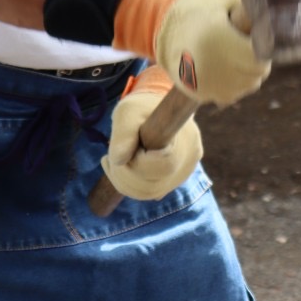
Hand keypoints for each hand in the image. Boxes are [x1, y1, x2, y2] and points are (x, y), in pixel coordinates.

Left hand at [101, 70, 202, 202]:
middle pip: (153, 185)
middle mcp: (190, 160)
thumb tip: (118, 161)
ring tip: (114, 161)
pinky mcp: (174, 179)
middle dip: (124, 174)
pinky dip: (132, 184)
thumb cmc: (142, 107)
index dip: (137, 162)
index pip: (161, 167)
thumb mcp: (127, 112)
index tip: (125, 146)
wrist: (155, 108)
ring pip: (150, 192)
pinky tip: (123, 166)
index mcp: (185, 139)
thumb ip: (123, 134)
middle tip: (110, 157)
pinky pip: (151, 191)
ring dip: (125, 181)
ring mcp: (184, 172)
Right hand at [154, 0, 270, 105]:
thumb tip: (282, 9)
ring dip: (248, 70)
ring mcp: (205, 84)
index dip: (264, 46)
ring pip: (248, 84)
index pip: (260, 58)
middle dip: (257, 57)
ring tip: (232, 49)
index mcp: (218, 39)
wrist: (161, 26)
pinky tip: (224, 63)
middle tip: (242, 39)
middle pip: (257, 72)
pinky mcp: (201, 94)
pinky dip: (235, 81)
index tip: (254, 34)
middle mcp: (211, 67)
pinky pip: (233, 93)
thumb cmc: (198, 5)